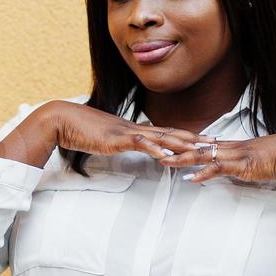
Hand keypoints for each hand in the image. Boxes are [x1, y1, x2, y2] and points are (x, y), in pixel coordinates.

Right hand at [42, 100, 211, 161]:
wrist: (60, 120)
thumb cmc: (76, 130)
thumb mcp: (100, 139)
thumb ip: (113, 143)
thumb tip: (120, 147)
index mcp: (131, 129)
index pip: (164, 132)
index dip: (185, 135)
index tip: (202, 139)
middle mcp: (133, 128)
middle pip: (170, 132)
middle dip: (194, 138)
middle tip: (215, 143)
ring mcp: (125, 132)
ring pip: (160, 137)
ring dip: (181, 144)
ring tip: (200, 149)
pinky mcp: (115, 138)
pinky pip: (139, 143)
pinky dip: (154, 149)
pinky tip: (166, 156)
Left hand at [158, 131, 275, 183]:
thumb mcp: (256, 161)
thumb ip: (242, 165)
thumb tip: (232, 170)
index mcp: (233, 146)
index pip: (203, 143)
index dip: (183, 144)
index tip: (166, 143)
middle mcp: (231, 148)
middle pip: (196, 146)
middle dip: (174, 148)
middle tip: (154, 148)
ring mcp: (235, 155)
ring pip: (203, 155)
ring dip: (182, 159)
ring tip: (163, 161)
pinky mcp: (242, 165)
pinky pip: (219, 168)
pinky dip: (204, 173)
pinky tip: (190, 178)